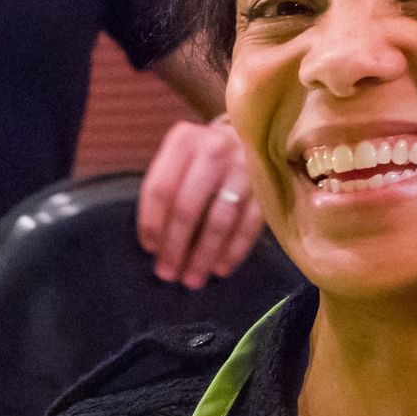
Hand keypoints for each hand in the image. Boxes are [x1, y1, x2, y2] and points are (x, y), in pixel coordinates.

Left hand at [137, 117, 264, 288]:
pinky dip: (233, 251)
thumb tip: (154, 244)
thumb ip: (166, 189)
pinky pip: (248, 225)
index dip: (151, 223)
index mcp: (183, 141)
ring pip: (218, 221)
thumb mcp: (179, 158)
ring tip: (192, 279)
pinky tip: (220, 268)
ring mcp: (243, 167)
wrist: (250, 136)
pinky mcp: (266, 185)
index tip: (150, 249)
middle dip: (175, 247)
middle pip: (186, 208)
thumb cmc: (203, 157)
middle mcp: (213, 149)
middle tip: (167, 274)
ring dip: (203, 256)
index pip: (160, 189)